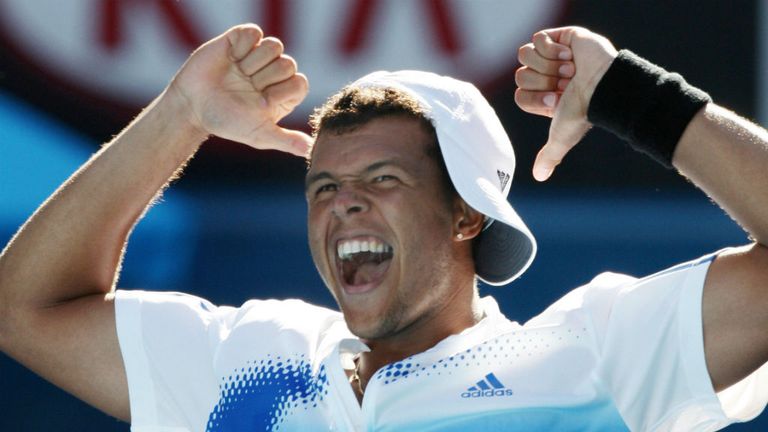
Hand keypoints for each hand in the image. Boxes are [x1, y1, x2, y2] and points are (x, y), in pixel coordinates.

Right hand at [168, 24, 311, 155]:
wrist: (193, 106)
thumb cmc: (227, 122)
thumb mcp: (259, 135)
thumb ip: (286, 140)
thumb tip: (309, 150)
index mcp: (284, 92)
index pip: (299, 82)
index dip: (280, 92)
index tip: (261, 102)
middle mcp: (275, 72)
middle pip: (288, 63)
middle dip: (264, 79)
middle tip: (246, 87)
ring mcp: (258, 54)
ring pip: (274, 46)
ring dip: (253, 63)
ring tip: (238, 74)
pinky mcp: (241, 39)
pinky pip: (254, 32)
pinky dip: (242, 47)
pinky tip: (231, 59)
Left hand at [515, 26, 617, 180]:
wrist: (603, 86)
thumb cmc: (584, 112)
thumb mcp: (562, 136)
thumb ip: (550, 156)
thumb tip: (539, 177)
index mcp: (543, 96)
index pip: (519, 95)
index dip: (535, 99)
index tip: (557, 101)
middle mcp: (545, 76)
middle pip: (519, 76)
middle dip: (543, 82)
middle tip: (565, 85)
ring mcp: (551, 55)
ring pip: (524, 56)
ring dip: (549, 65)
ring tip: (570, 70)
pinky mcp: (559, 36)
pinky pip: (537, 38)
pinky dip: (553, 48)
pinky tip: (570, 55)